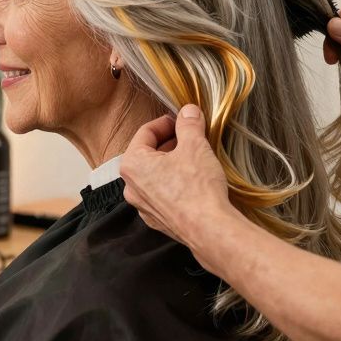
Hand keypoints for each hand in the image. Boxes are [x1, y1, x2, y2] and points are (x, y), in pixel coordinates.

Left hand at [120, 105, 235, 251]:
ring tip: (195, 158)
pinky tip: (194, 183)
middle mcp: (131, 187)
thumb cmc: (197, 186)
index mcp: (132, 164)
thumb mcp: (195, 145)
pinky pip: (163, 195)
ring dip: (172, 164)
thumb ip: (189, 124)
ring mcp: (143, 207)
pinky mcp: (158, 220)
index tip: (182, 120)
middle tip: (191, 137)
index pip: (145, 132)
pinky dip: (175, 185)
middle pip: (148, 154)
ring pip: (155, 176)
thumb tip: (188, 111)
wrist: (208, 229)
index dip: (166, 122)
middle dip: (170, 143)